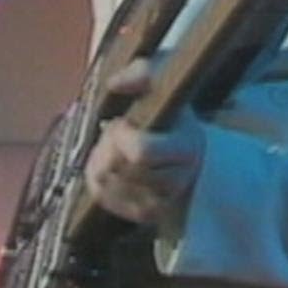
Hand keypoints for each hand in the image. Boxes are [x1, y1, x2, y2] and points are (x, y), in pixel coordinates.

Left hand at [84, 57, 204, 230]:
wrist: (182, 144)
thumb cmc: (166, 109)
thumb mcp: (159, 81)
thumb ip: (139, 73)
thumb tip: (115, 83)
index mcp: (187, 147)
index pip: (141, 152)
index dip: (121, 135)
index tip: (124, 122)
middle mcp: (178, 182)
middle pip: (118, 167)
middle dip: (108, 146)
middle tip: (118, 133)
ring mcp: (161, 203)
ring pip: (107, 183)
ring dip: (102, 160)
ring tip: (118, 148)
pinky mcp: (142, 215)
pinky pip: (103, 196)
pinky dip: (100, 177)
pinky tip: (114, 164)